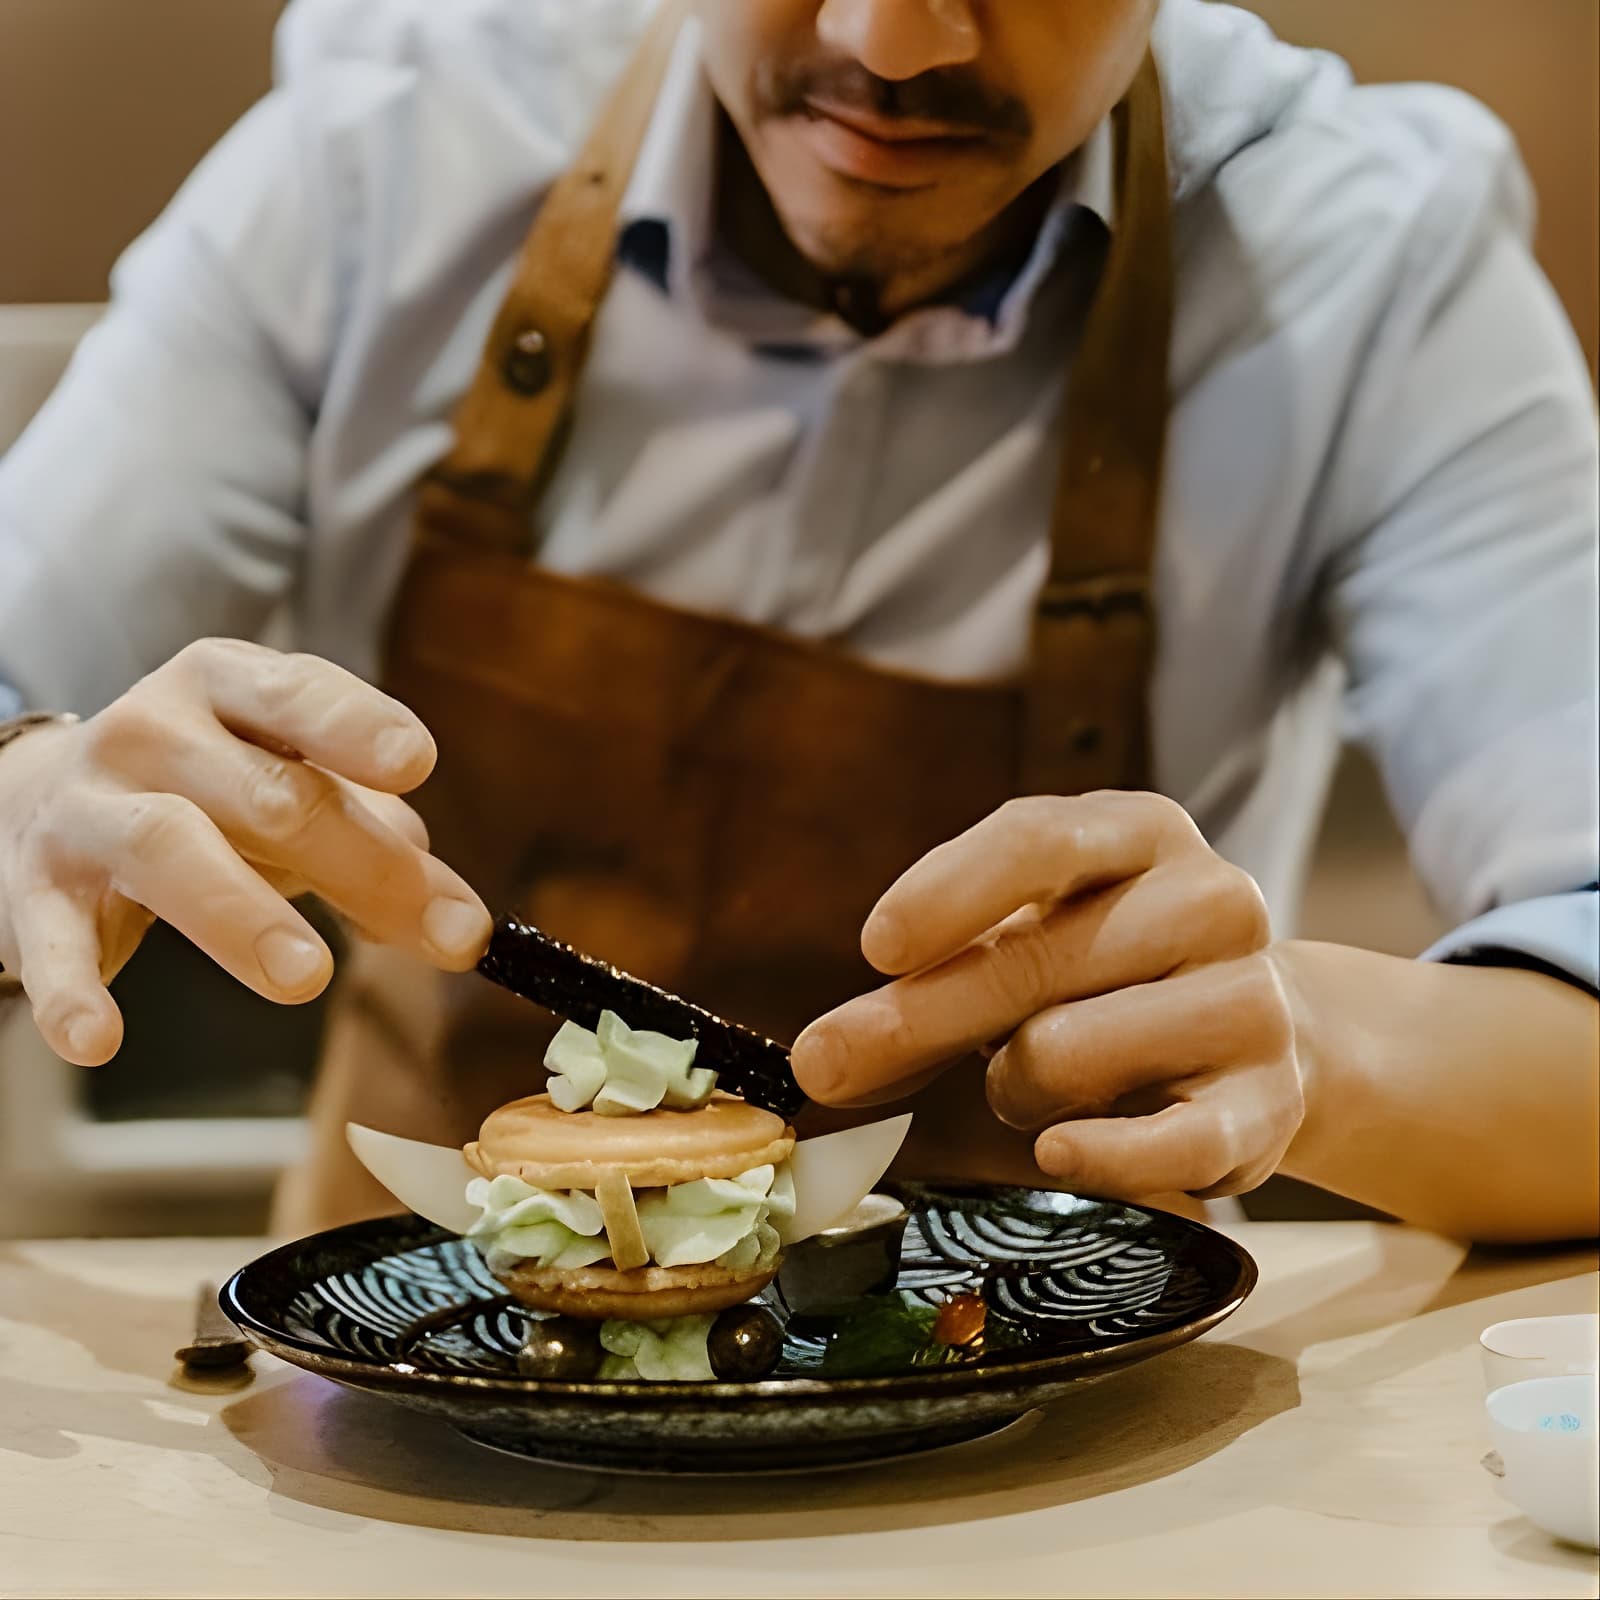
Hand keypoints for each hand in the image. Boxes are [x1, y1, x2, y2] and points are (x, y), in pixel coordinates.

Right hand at [0, 638, 491, 1066]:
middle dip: (361, 863)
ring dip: (242, 913)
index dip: (357, 725)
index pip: (299, 695)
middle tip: (445, 934)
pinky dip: (71, 991)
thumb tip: (459, 918)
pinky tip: (101, 1039)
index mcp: (230, 689)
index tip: (416, 763)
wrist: (33, 800)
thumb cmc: (206, 792)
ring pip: (167, 847)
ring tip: (308, 978)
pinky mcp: (32, 890)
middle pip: (270, 794)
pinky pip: (50, 941)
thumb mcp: (293, 791)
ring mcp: (89, 808)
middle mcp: (155, 732)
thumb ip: (380, 844)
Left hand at [791, 793, 1303, 1200]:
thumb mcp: (1030, 936)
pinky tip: (1058, 1148)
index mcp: (1143, 833)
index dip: (949, 891)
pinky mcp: (1267, 1104)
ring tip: (1031, 1081)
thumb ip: (933, 977)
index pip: (1038, 839)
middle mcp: (1210, 901)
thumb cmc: (1109, 973)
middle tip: (829, 1066)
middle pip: (1032, 961)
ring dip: (1014, 1086)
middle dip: (917, 1019)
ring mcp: (1249, 1003)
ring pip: (1067, 1053)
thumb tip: (826, 1058)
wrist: (1269, 1032)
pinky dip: (1095, 1155)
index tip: (876, 947)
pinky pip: (1162, 1145)